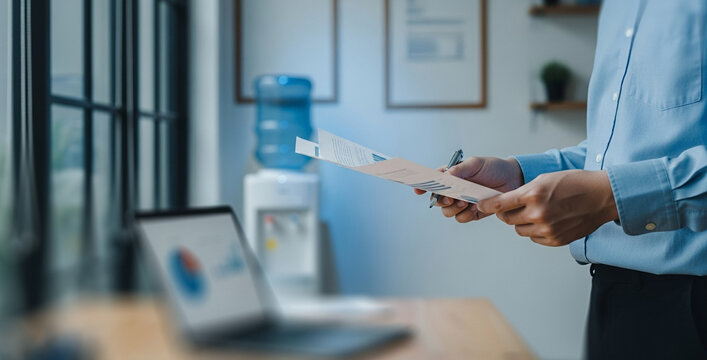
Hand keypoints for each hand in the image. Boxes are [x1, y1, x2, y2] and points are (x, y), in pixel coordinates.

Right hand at [414, 157, 523, 222]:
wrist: (513, 179)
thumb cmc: (493, 168)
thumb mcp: (476, 163)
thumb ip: (460, 169)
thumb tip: (447, 175)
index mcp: (451, 176)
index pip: (432, 182)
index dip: (422, 186)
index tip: (417, 190)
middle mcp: (454, 190)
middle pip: (437, 200)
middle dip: (440, 200)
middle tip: (450, 198)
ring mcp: (462, 202)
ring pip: (447, 212)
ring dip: (453, 209)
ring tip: (464, 202)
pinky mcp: (472, 212)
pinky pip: (461, 218)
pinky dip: (465, 215)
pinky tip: (474, 208)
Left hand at [477, 170, 618, 246]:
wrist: (602, 196)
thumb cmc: (576, 183)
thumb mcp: (544, 179)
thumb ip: (523, 191)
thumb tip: (505, 202)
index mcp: (533, 194)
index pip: (499, 204)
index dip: (488, 205)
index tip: (482, 205)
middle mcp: (538, 213)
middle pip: (507, 219)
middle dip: (508, 213)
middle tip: (515, 206)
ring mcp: (546, 229)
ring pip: (519, 230)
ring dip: (522, 222)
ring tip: (537, 212)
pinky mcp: (555, 240)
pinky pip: (534, 238)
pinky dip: (536, 231)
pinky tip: (547, 220)